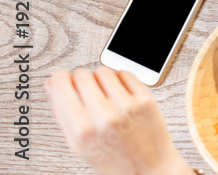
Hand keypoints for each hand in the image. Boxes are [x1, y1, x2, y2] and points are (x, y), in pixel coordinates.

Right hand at [47, 68, 190, 174]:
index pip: (63, 86)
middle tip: (83, 89)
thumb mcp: (79, 145)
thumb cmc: (113, 160)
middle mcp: (105, 116)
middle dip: (78, 79)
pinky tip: (118, 92)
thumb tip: (52, 85)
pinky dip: (118, 79)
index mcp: (83, 130)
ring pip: (103, 71)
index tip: (61, 78)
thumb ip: (62, 114)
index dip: (59, 79)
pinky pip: (125, 73)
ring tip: (102, 93)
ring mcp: (127, 106)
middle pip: (82, 75)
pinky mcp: (145, 99)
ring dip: (99, 78)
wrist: (148, 168)